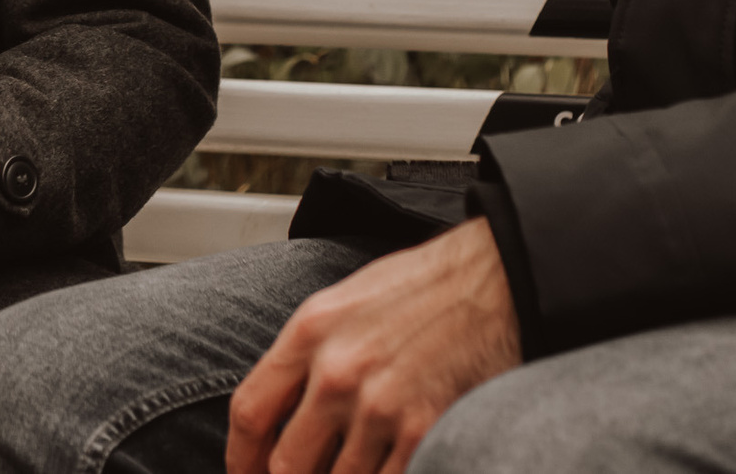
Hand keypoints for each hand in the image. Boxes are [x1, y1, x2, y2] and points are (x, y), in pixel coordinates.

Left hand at [226, 220, 520, 473]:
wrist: (494, 280)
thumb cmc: (421, 289)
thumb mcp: (343, 304)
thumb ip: (307, 356)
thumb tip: (284, 412)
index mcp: (309, 333)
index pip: (251, 412)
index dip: (240, 459)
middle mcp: (337, 372)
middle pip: (287, 463)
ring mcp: (380, 406)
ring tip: (351, 471)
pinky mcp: (424, 431)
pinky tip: (387, 468)